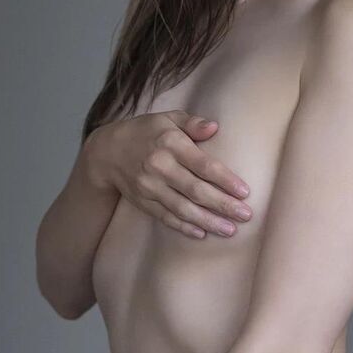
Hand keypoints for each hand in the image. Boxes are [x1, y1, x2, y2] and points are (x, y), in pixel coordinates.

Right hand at [86, 112, 252, 238]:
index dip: (225, 180)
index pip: (203, 165)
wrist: (106, 152)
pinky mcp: (143, 202)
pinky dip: (184, 227)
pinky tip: (202, 233)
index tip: (245, 192)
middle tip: (246, 215)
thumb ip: (192, 122)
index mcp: (170, 143)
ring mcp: (149, 187)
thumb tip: (214, 127)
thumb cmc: (145, 132)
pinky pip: (166, 217)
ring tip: (230, 230)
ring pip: (183, 209)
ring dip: (208, 221)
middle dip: (223, 205)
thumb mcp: (167, 118)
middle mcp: (160, 167)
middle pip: (196, 190)